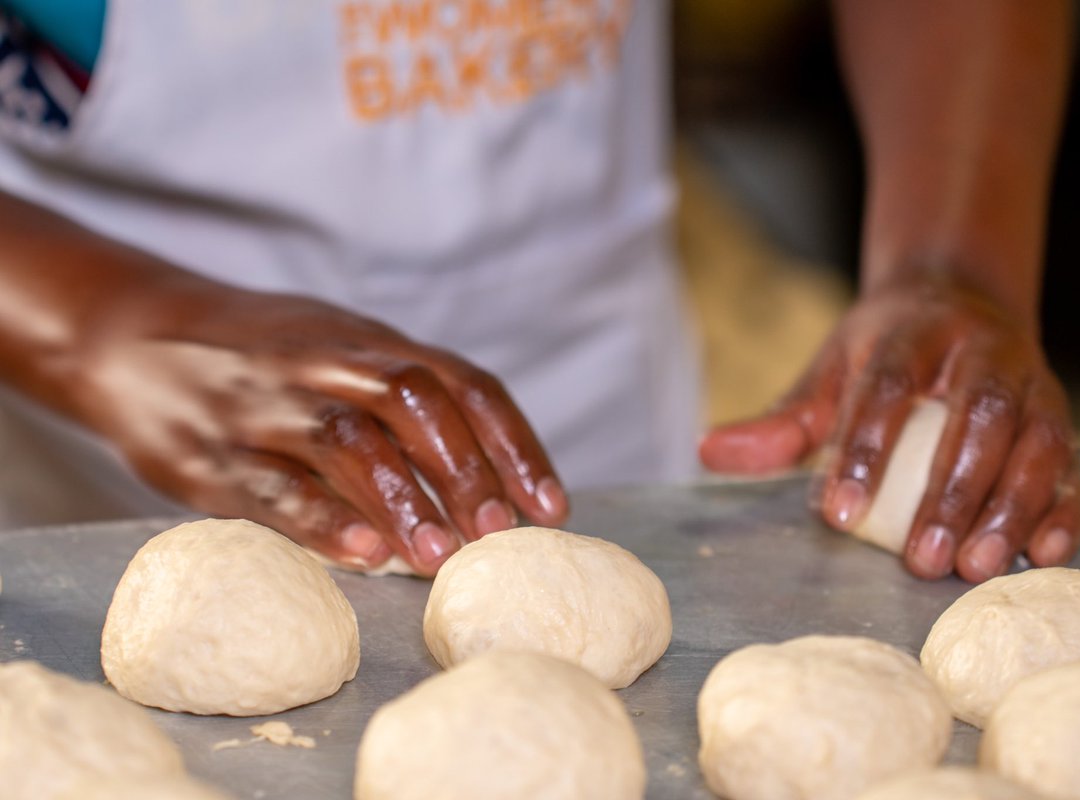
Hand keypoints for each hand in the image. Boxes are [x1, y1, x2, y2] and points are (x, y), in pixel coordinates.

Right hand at [73, 285, 567, 575]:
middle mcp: (325, 362)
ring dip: (402, 497)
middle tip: (498, 534)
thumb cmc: (262, 355)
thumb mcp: (341, 350)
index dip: (514, 445)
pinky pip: (271, 484)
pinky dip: (321, 519)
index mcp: (369, 342)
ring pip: (347, 439)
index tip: (550, 507)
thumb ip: (408, 398)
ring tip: (438, 556)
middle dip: (466, 468)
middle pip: (414, 400)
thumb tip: (494, 472)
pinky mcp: (211, 451)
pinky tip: (363, 552)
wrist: (131, 331)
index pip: (463, 382)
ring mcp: (267, 404)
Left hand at [699, 277, 1079, 581]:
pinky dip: (1066, 507)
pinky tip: (1048, 552)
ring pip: (1037, 438)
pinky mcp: (1061, 417)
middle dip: (952, 490)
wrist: (959, 301)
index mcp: (913, 333)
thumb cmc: (884, 350)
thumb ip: (780, 420)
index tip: (835, 512)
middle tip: (924, 560)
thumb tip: (709, 453)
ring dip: (1012, 506)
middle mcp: (981, 351)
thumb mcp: (828, 372)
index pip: (888, 386)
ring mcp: (1031, 381)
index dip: (864, 449)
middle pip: (977, 413)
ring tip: (978, 566)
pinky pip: (1074, 462)